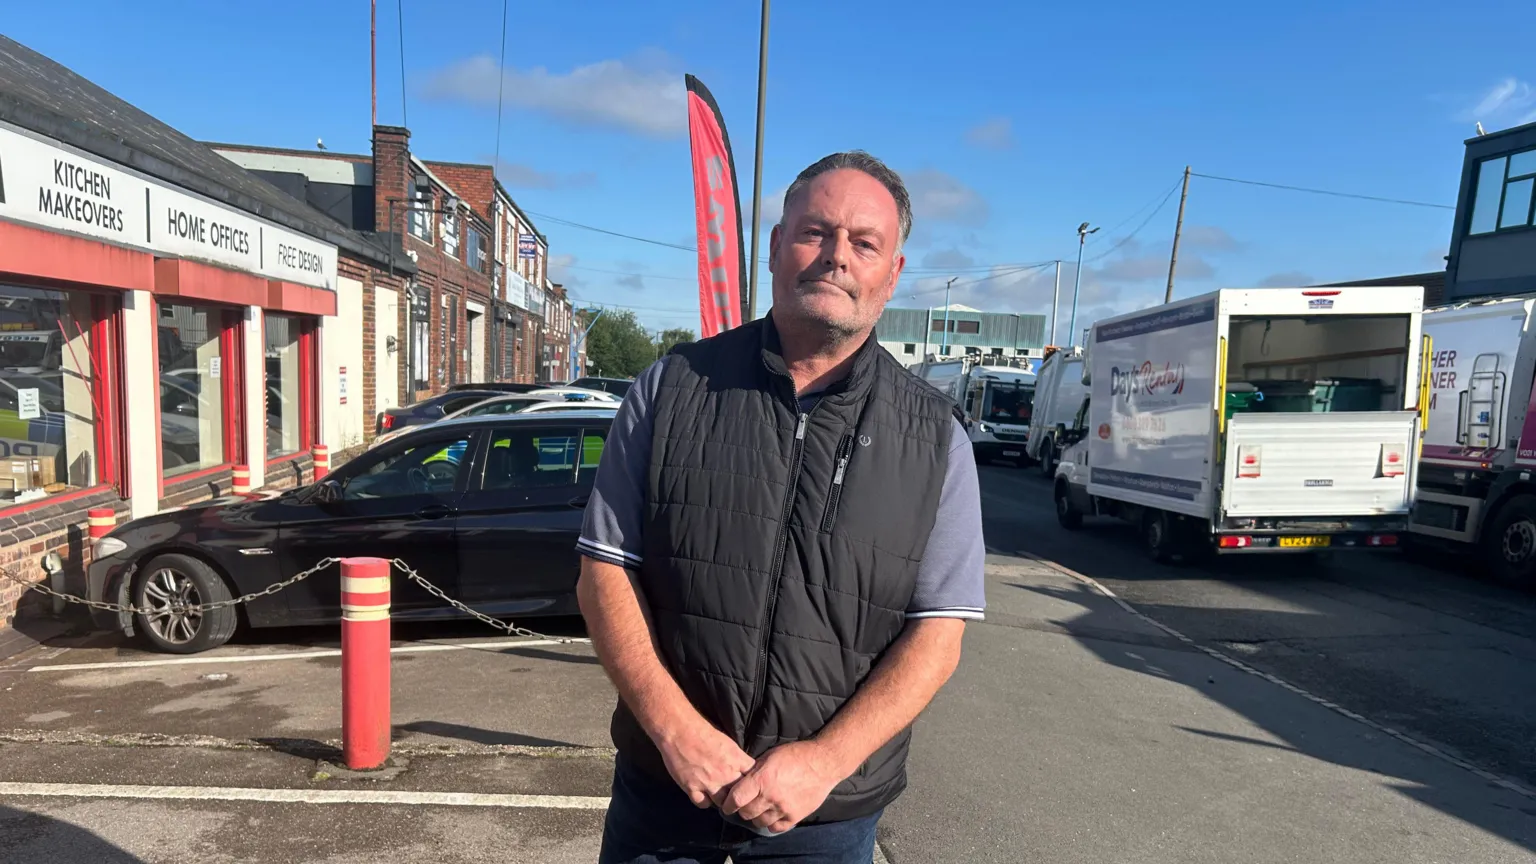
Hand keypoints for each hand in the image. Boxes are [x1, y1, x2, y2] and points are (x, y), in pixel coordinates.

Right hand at [656, 720, 755, 808]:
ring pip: (722, 803)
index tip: (748, 784)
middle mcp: (725, 774)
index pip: (753, 778)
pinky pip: (703, 804)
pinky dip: (705, 801)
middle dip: (738, 795)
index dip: (752, 782)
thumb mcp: (727, 742)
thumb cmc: (702, 730)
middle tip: (734, 794)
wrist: (679, 730)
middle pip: (740, 795)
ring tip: (720, 797)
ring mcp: (708, 783)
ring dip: (722, 800)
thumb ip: (736, 757)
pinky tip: (704, 795)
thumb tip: (742, 766)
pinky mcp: (692, 788)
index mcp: (736, 759)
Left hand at [720, 740, 841, 832]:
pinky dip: (772, 823)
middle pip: (746, 813)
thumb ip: (754, 771)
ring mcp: (783, 808)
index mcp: (761, 779)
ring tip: (760, 809)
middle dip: (743, 810)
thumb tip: (741, 781)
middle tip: (745, 805)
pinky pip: (776, 827)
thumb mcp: (770, 756)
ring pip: (760, 822)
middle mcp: (770, 796)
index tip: (727, 806)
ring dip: (757, 816)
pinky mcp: (795, 816)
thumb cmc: (795, 755)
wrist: (823, 763)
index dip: (728, 804)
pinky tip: (773, 814)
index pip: (736, 799)